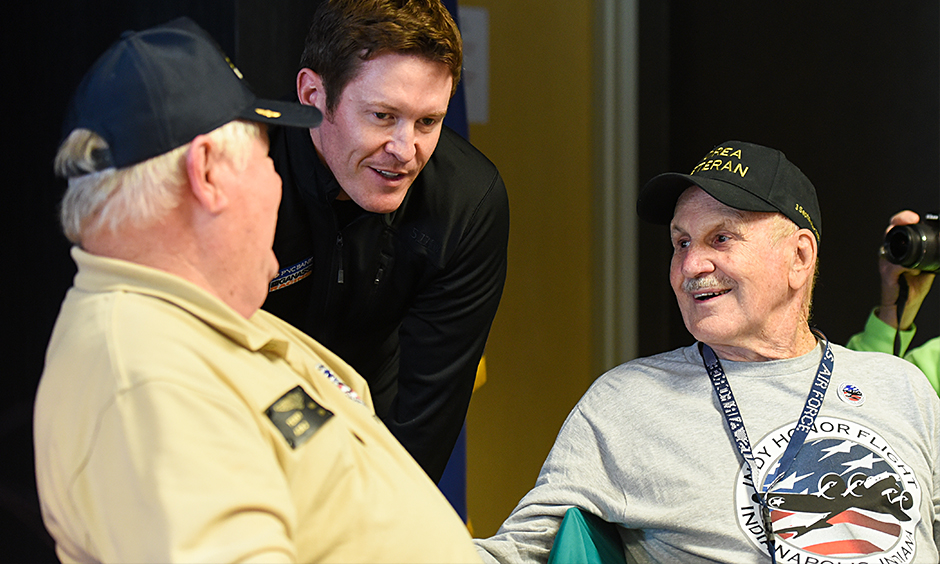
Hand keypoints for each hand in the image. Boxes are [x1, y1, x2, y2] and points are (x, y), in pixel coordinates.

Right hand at [877, 210, 935, 328]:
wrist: (905, 307)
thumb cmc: (913, 287)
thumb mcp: (926, 266)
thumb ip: (930, 256)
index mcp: (900, 250)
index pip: (898, 229)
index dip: (904, 219)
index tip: (914, 217)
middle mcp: (890, 254)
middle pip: (890, 231)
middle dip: (899, 221)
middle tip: (911, 219)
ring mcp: (886, 263)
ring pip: (889, 245)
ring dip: (901, 240)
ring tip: (911, 237)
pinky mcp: (886, 275)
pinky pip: (894, 266)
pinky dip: (904, 265)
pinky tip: (913, 268)